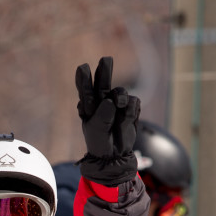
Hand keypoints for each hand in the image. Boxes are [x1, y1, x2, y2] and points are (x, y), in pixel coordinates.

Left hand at [75, 56, 140, 185]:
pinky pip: (133, 102)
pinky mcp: (130, 109)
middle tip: (106, 59)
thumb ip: (103, 115)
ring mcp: (116, 105)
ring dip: (121, 97)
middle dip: (104, 71)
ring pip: (120, 92)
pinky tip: (128, 119)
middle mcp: (102, 102)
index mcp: (88, 106)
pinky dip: (131, 110)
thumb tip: (112, 100)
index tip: (82, 68)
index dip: (84, 79)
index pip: (85, 90)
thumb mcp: (97, 131)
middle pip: (102, 83)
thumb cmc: (101, 143)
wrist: (115, 157)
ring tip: (119, 107)